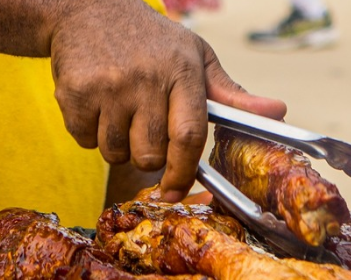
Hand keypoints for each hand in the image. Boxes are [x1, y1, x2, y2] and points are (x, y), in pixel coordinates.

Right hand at [49, 0, 286, 202]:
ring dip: (116, 145)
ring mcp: (107, 86)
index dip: (184, 171)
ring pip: (115, 153)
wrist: (87, 9)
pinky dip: (89, 133)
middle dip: (148, 156)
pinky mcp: (72, 93)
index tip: (177, 190)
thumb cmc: (151, 40)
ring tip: (119, 110)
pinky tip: (95, 104)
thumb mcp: (196, 57)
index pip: (188, 136)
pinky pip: (84, 141)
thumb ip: (232, 94)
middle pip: (150, 154)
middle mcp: (145, 79)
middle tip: (144, 129)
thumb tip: (277, 112)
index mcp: (182, 72)